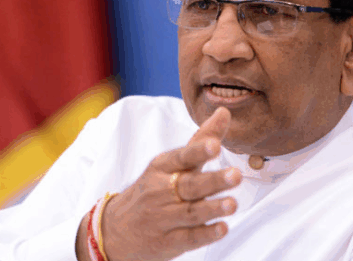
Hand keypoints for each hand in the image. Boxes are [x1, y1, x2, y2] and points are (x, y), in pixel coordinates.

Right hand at [79, 107, 241, 260]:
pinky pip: (188, 238)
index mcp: (163, 168)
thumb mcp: (171, 162)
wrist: (116, 229)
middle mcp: (162, 191)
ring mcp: (164, 218)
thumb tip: (224, 111)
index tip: (215, 145)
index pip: (181, 157)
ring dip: (213, 208)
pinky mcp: (168, 241)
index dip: (198, 151)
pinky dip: (205, 234)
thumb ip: (201, 139)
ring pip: (191, 212)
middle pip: (190, 185)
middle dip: (213, 181)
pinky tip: (222, 229)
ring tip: (233, 204)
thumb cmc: (153, 189)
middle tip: (235, 175)